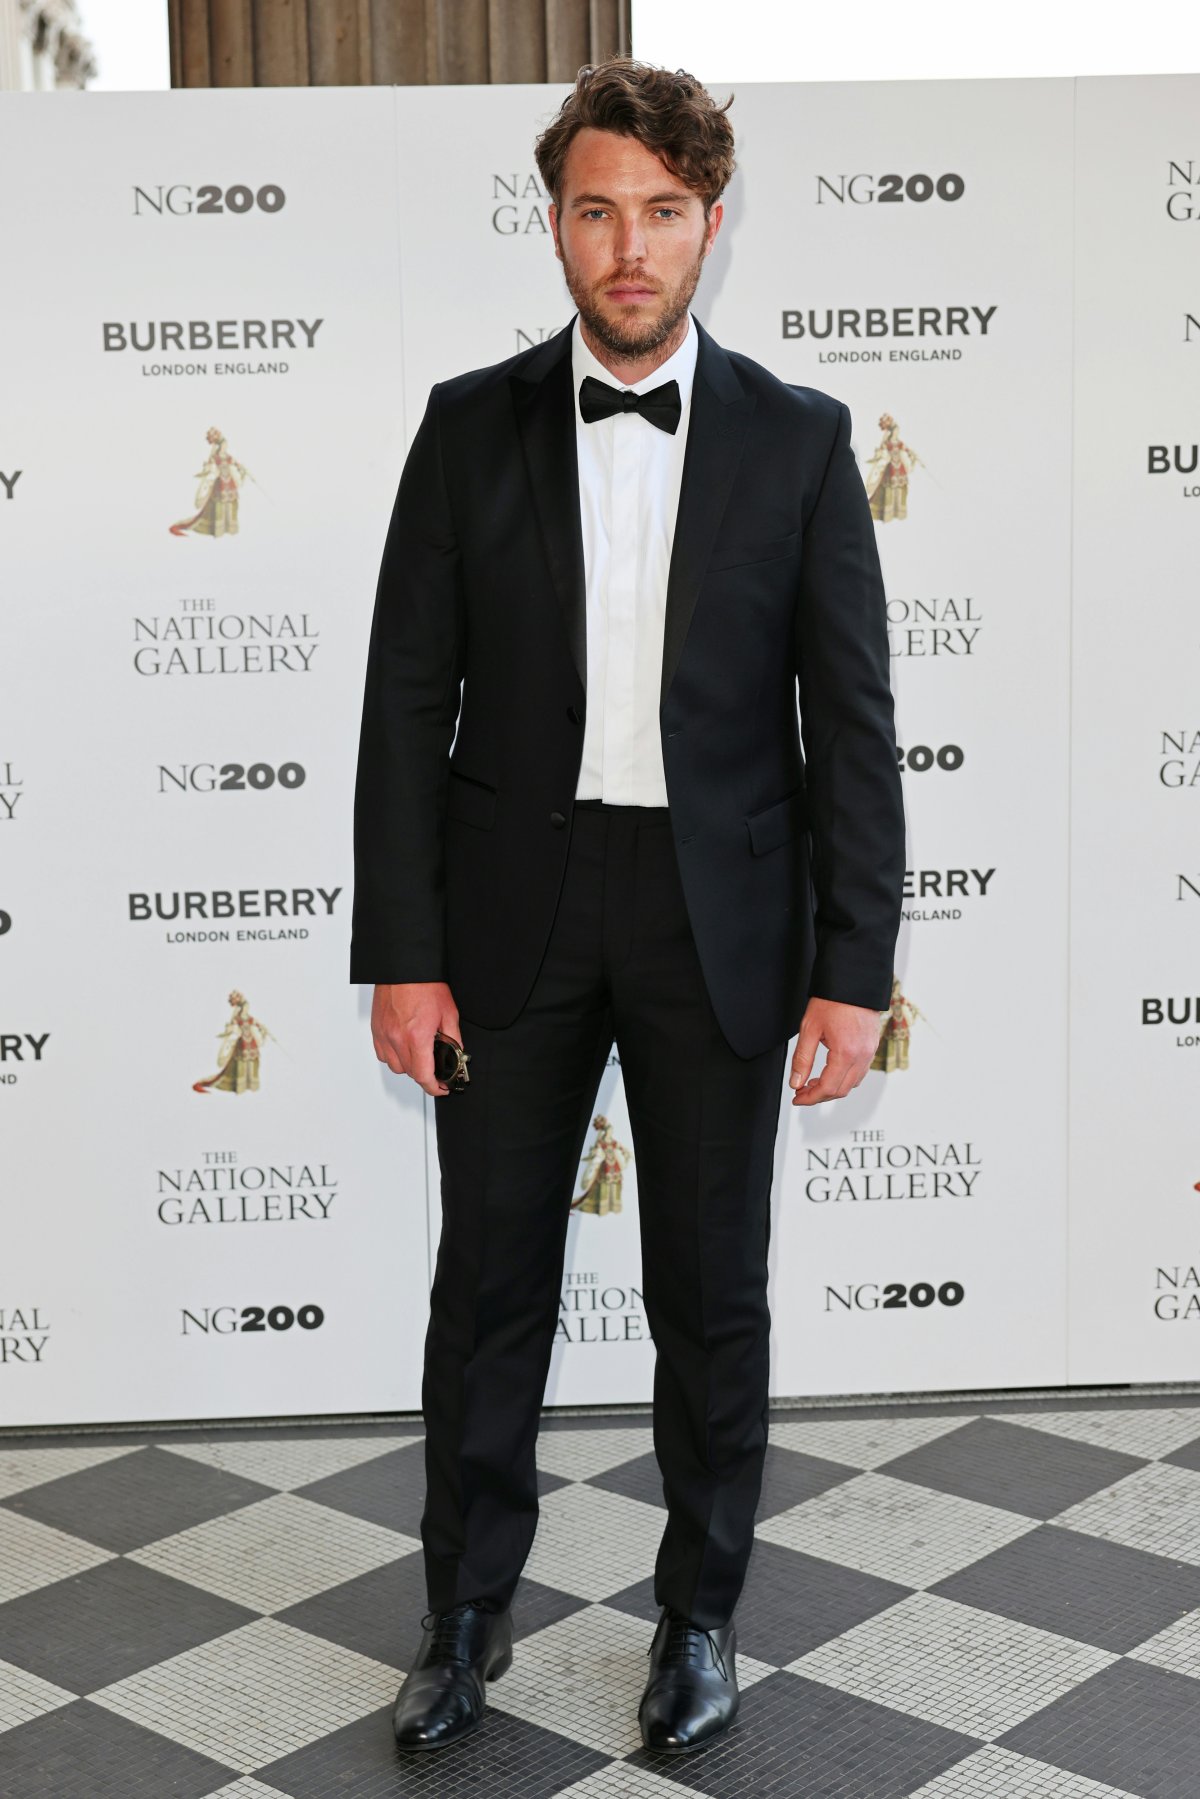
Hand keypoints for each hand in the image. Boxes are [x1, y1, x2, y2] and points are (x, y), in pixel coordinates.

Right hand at [371, 981, 460, 1096]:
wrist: (404, 968)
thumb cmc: (424, 985)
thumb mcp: (448, 1012)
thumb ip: (453, 1038)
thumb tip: (456, 1053)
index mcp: (416, 1036)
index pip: (423, 1075)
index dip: (434, 1087)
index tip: (441, 1088)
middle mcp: (397, 1038)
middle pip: (410, 1073)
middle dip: (424, 1075)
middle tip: (435, 1068)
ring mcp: (384, 1034)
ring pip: (395, 1066)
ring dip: (408, 1066)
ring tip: (418, 1055)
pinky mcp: (376, 1029)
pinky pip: (382, 1054)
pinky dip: (393, 1056)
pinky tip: (403, 1048)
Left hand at [789, 997, 882, 1106]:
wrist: (852, 982)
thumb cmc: (832, 1001)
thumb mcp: (809, 1029)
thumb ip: (802, 1059)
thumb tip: (796, 1082)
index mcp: (845, 1053)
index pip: (827, 1088)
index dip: (810, 1098)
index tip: (797, 1098)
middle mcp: (862, 1056)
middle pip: (841, 1091)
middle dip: (819, 1096)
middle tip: (802, 1091)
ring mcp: (869, 1053)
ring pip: (852, 1084)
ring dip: (832, 1088)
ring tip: (813, 1082)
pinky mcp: (872, 1048)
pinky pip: (860, 1073)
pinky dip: (844, 1078)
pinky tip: (830, 1072)